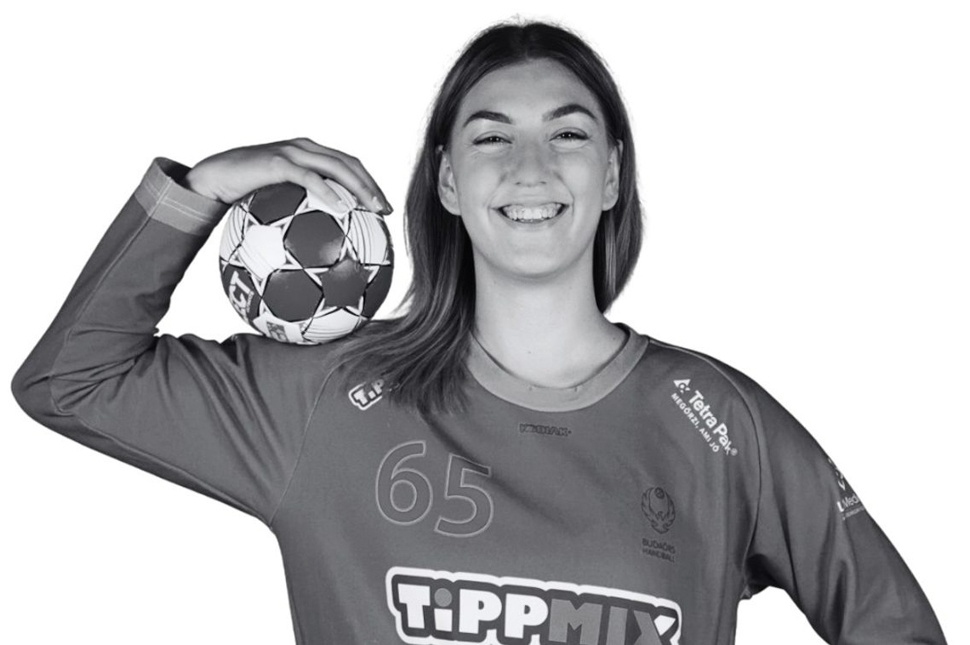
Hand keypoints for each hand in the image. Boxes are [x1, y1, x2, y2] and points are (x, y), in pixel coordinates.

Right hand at [182, 137, 392, 214]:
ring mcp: (292, 152)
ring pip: (336, 166)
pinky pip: (309, 177)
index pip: (347, 165)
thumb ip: (296, 213)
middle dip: (371, 186)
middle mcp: (304, 148)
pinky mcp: (277, 162)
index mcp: (307, 155)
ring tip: (372, 210)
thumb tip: (313, 249)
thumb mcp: (274, 204)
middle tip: (386, 211)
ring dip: (359, 187)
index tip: (383, 209)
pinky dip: (327, 192)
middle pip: (349, 163)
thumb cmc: (242, 196)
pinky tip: (341, 209)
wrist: (211, 179)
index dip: (368, 183)